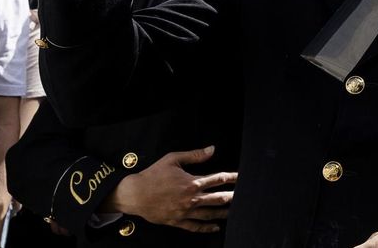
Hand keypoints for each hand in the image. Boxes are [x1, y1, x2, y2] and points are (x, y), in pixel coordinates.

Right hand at [100, 146, 236, 233]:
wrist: (135, 194)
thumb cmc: (153, 175)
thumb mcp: (173, 159)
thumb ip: (194, 155)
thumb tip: (212, 149)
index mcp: (192, 182)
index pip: (218, 179)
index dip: (232, 177)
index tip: (241, 177)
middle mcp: (191, 199)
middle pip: (218, 198)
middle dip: (231, 196)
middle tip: (243, 196)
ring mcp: (185, 212)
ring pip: (209, 214)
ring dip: (223, 212)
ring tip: (234, 212)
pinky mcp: (177, 221)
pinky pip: (195, 227)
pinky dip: (207, 228)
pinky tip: (215, 227)